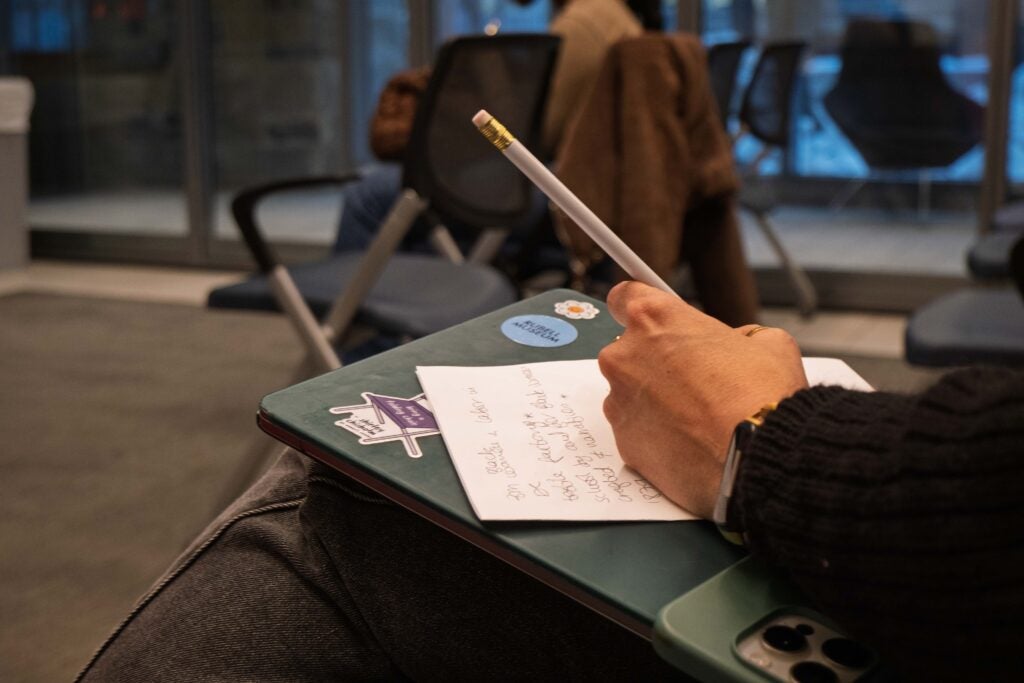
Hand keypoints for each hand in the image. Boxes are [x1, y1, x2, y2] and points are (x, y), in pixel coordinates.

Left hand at [597, 282, 808, 518]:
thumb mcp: (770, 343)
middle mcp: (624, 357)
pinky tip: (690, 441)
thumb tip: (740, 344)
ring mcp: (618, 401)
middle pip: (628, 350)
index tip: (652, 321)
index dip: (641, 309)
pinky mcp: (622, 441)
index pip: (625, 297)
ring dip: (654, 400)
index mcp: (654, 320)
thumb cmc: (762, 395)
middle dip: (654, 362)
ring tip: (697, 417)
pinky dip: (655, 434)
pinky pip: (635, 430)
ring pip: (630, 393)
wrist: (757, 457)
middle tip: (694, 380)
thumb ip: (742, 335)